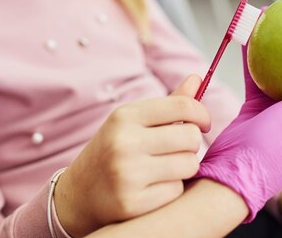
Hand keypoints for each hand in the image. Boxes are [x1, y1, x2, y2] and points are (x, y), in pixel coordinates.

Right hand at [55, 74, 210, 236]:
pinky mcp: (132, 203)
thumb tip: (198, 78)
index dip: (202, 114)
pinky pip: (177, 190)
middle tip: (177, 149)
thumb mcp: (132, 121)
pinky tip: (153, 187)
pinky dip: (172, 189)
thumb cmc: (113, 150)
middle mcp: (124, 142)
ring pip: (189, 165)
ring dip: (184, 168)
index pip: (183, 106)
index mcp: (124, 116)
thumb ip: (168, 104)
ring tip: (165, 168)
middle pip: (191, 137)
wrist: (78, 193)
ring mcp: (127, 174)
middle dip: (191, 144)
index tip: (203, 123)